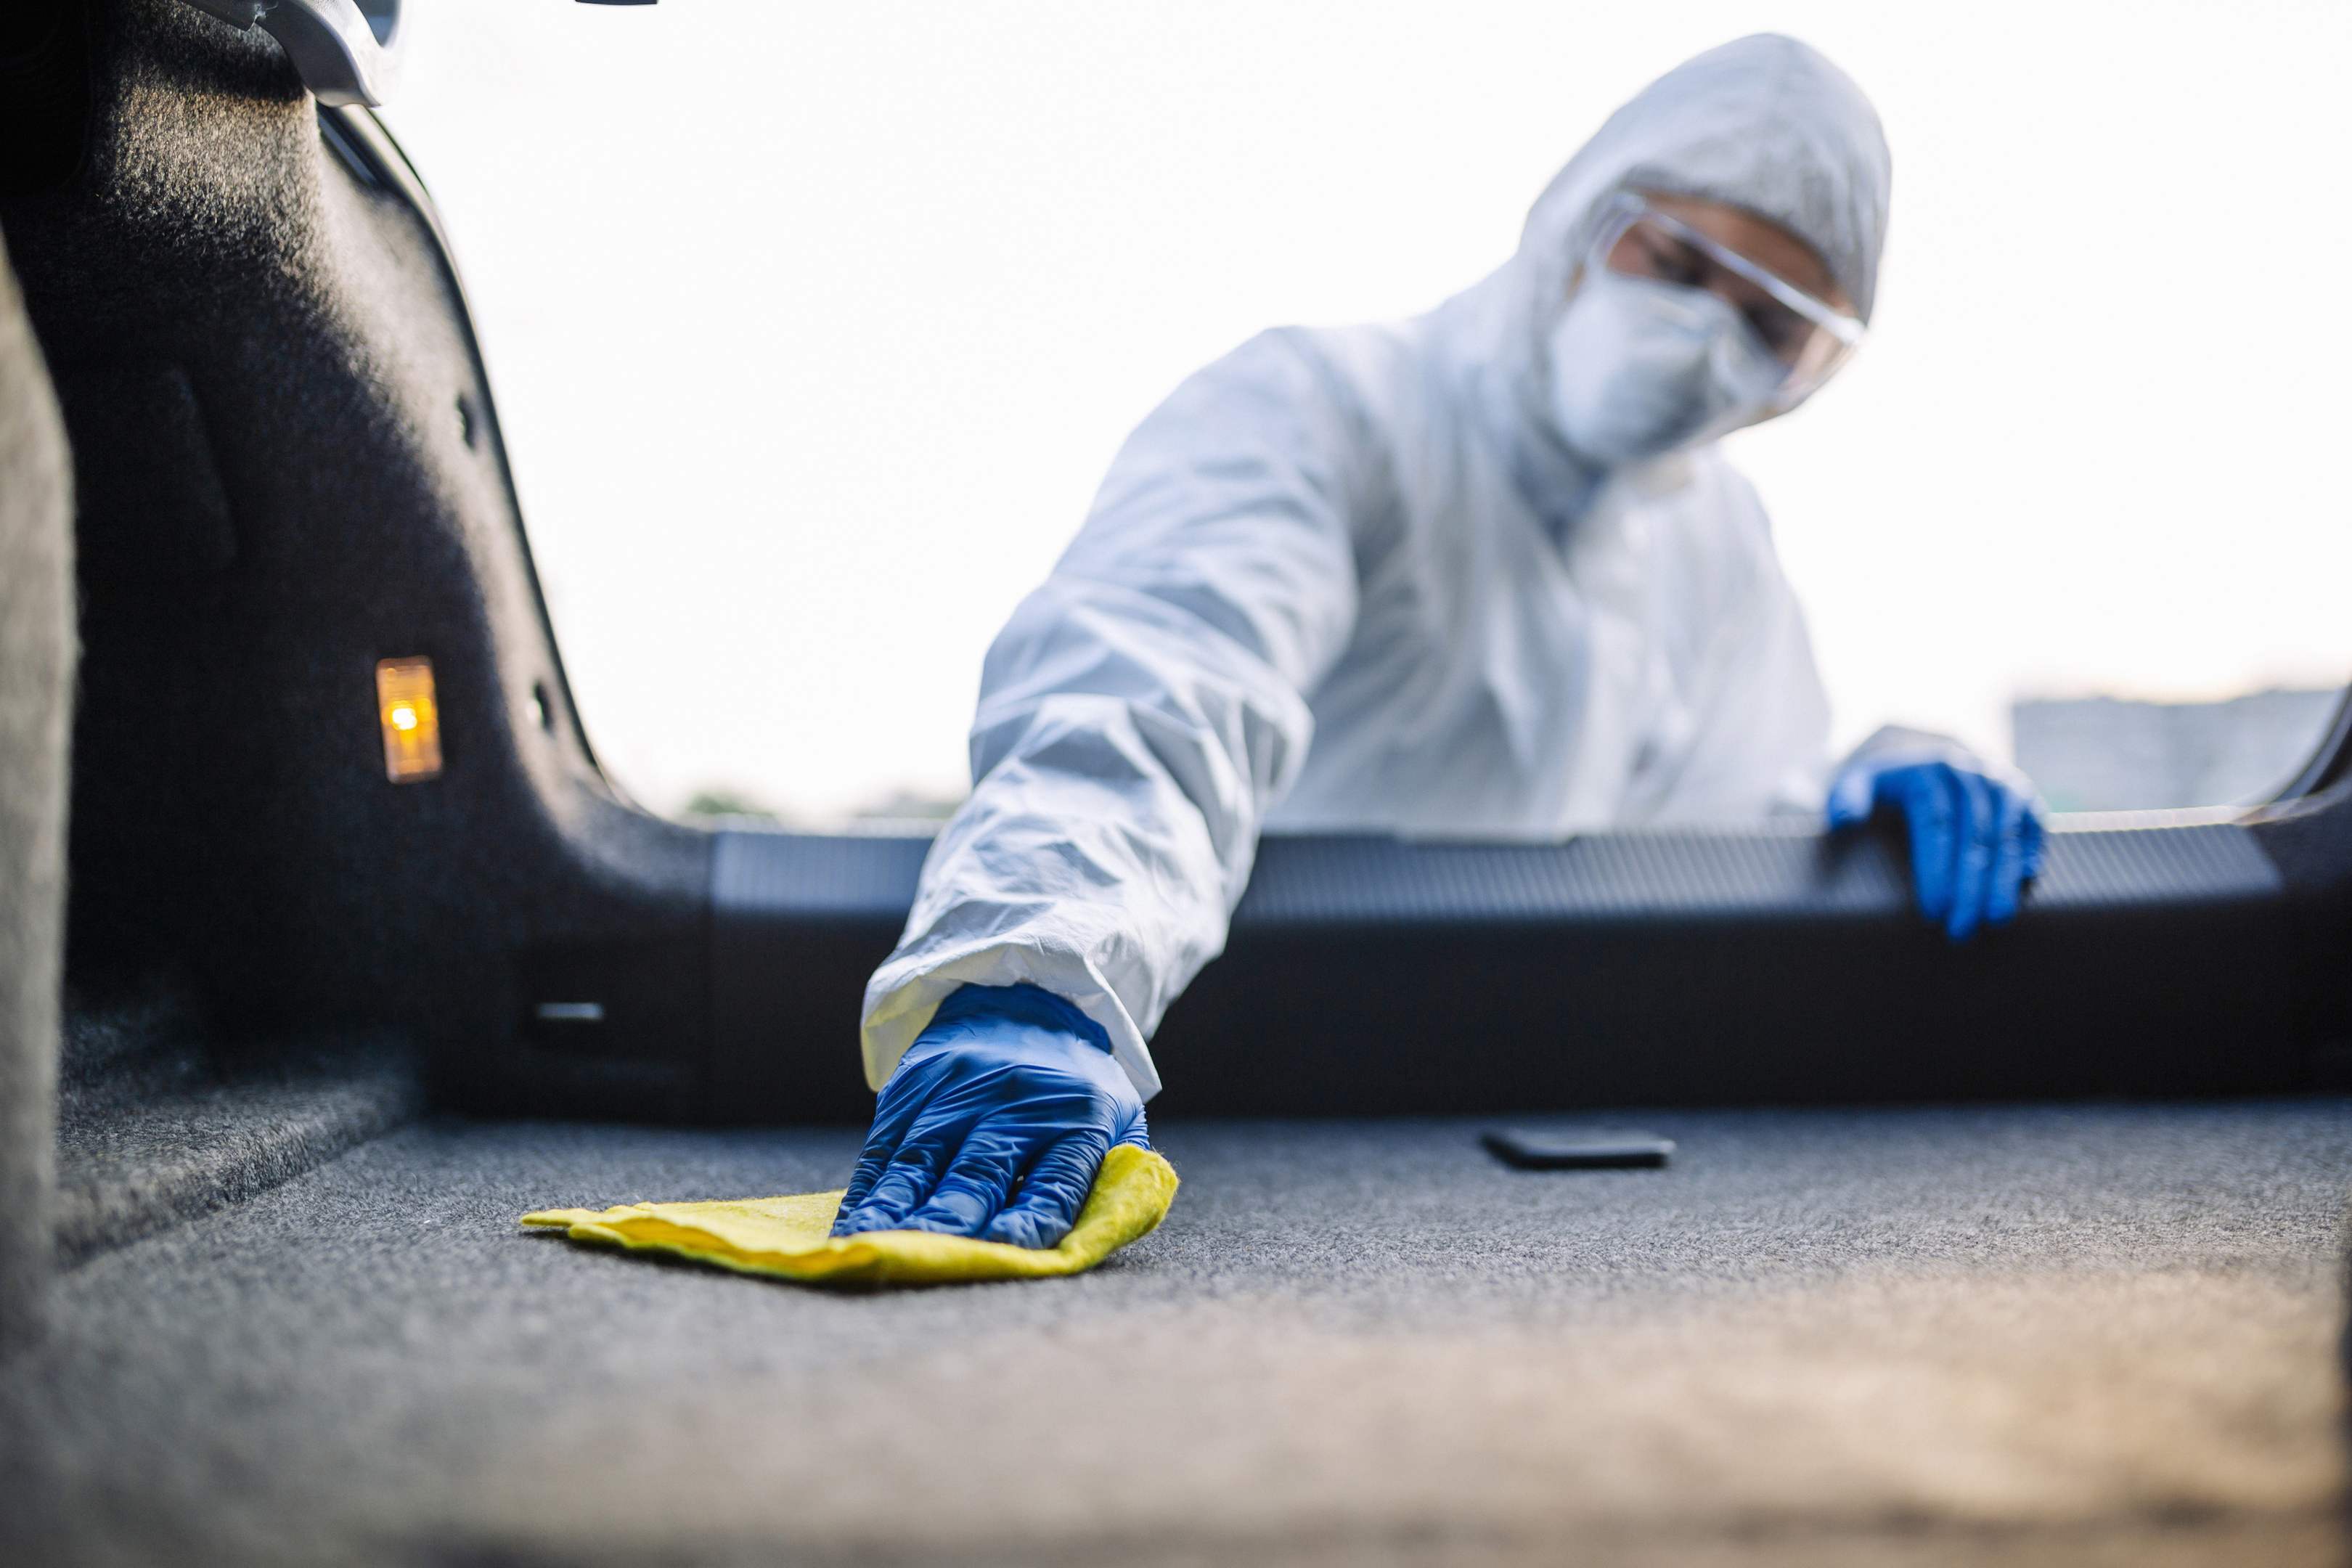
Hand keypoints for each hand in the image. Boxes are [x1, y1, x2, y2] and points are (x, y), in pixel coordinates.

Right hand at [832, 983, 1148, 1249]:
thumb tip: (1092, 1245)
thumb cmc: (1080, 1086)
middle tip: (926, 1258)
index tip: (999, 1251)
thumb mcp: (1121, 1120)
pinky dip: (870, 1186)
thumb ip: (1117, 1182)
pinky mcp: (917, 1081)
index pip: (1054, 1183)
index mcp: (1079, 1120)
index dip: (1026, 1222)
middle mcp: (1018, 1104)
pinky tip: (856, 1219)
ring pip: (923, 1158)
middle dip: (951, 1220)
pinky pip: (888, 1142)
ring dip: (896, 1208)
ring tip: (874, 1246)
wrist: (1032, 997)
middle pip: (980, 1171)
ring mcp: (961, 1089)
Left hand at [1827, 747, 2044, 942]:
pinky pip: (2032, 825)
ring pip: (2007, 833)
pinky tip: (2026, 885)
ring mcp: (1999, 782)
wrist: (1919, 759)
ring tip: (1996, 920)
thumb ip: (1845, 799)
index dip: (1936, 868)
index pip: (1936, 823)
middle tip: (1960, 931)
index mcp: (1927, 773)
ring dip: (2004, 879)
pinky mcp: (2021, 796)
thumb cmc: (1881, 787)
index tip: (1933, 911)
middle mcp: (1968, 774)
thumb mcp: (1854, 784)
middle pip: (1974, 834)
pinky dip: (2031, 853)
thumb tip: (1843, 821)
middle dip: (1971, 887)